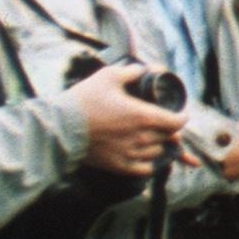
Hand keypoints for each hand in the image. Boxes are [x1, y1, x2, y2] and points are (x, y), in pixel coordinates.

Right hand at [70, 63, 190, 176]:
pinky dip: (148, 162)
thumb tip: (147, 69)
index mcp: (143, 116)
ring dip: (158, 144)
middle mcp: (141, 137)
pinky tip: (143, 155)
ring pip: (158, 152)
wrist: (59, 128)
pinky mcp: (118, 166)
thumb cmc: (83, 100)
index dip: (180, 116)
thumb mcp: (109, 76)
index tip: (179, 113)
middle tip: (162, 123)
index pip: (177, 122)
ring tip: (152, 137)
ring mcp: (130, 154)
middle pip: (168, 136)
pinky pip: (144, 169)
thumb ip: (132, 72)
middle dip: (168, 129)